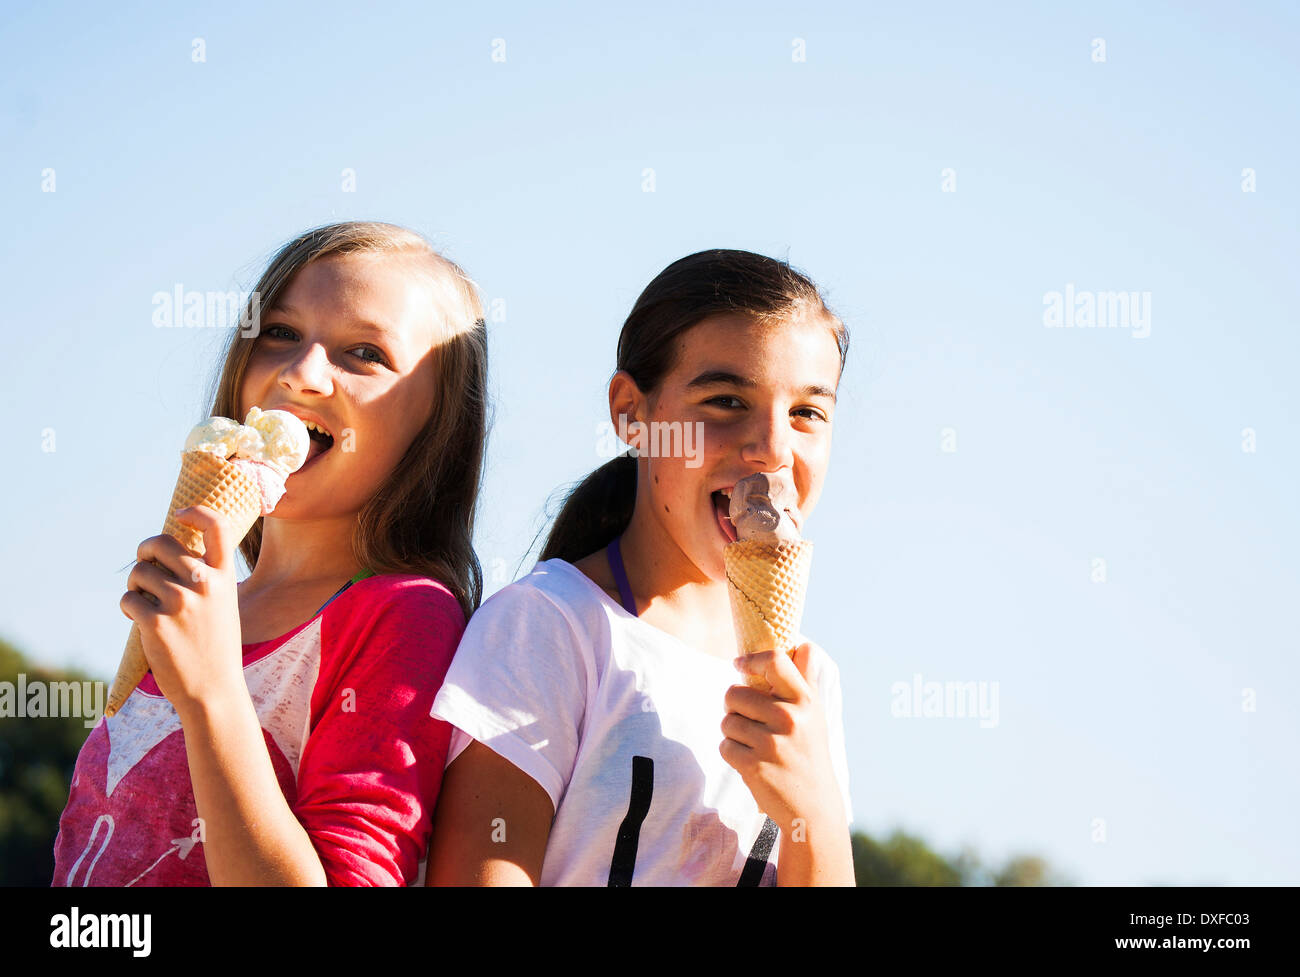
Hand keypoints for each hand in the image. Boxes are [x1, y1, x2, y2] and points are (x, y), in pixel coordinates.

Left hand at [119, 505, 245, 717]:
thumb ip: (205, 579)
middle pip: (161, 543)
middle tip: (143, 566)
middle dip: (144, 551)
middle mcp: (204, 584)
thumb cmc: (215, 647)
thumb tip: (167, 552)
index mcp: (224, 577)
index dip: (196, 512)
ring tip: (143, 601)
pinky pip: (127, 599)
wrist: (214, 691)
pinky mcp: (156, 623)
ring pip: (138, 572)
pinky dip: (128, 607)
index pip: (216, 526)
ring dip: (134, 584)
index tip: (179, 514)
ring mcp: (180, 602)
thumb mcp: (224, 606)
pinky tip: (139, 621)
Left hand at [719, 643, 846, 838]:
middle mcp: (790, 718)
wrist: (813, 807)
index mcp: (806, 701)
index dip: (750, 660)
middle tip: (749, 719)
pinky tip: (751, 761)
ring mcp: (771, 744)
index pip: (774, 661)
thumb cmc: (810, 752)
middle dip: (734, 706)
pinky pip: (724, 746)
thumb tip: (805, 643)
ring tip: (754, 743)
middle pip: (734, 693)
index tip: (739, 666)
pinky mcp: (754, 767)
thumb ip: (806, 678)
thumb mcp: (815, 714)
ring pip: (726, 721)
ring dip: (733, 732)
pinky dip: (731, 753)